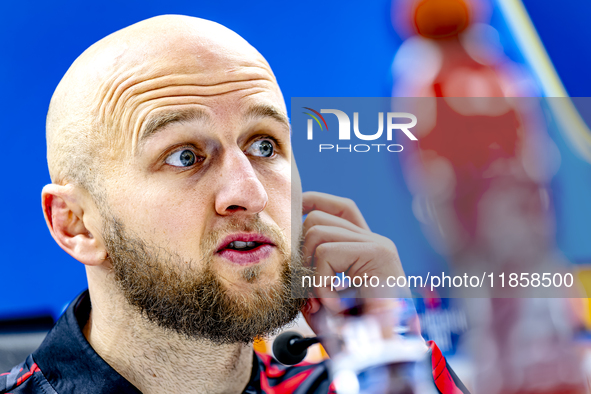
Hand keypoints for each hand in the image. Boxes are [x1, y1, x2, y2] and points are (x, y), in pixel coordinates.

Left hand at [299, 192, 415, 342]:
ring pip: (317, 232)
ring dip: (310, 272)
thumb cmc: (352, 335)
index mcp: (365, 247)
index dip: (312, 202)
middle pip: (318, 218)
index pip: (339, 208)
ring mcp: (378, 245)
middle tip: (307, 290)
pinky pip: (326, 253)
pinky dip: (320, 283)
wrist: (384, 358)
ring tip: (323, 301)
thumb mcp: (322, 300)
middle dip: (300, 251)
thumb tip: (286, 250)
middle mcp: (375, 241)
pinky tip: (335, 306)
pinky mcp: (378, 253)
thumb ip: (307, 275)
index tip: (293, 212)